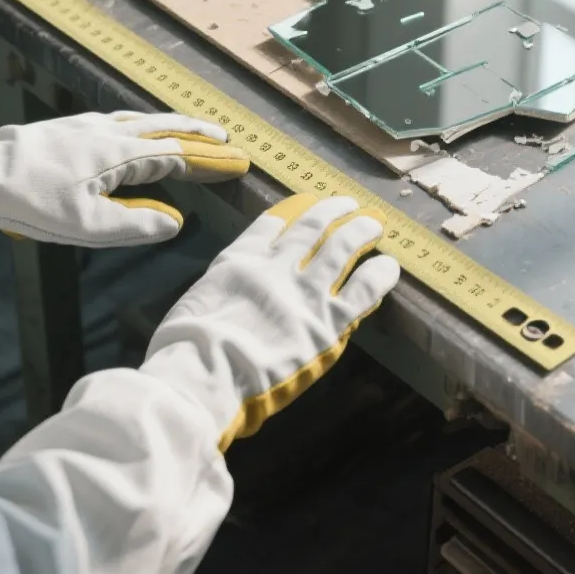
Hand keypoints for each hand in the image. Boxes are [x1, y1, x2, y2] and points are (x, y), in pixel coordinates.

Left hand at [0, 111, 249, 254]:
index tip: (237, 163)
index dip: (208, 161)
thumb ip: (134, 226)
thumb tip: (174, 223)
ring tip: (190, 130)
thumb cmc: (28, 203)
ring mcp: (84, 126)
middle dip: (198, 134)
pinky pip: (117, 121)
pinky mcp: (66, 128)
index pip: (176, 154)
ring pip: (139, 120)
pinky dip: (141, 124)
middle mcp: (105, 132)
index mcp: (116, 154)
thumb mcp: (86, 227)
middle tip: (226, 140)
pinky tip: (134, 131)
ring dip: (170, 125)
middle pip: (163, 128)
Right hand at [139, 195, 400, 450]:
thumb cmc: (184, 351)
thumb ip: (220, 299)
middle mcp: (276, 267)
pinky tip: (390, 266)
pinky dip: (379, 274)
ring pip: (342, 248)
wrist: (204, 371)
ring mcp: (305, 292)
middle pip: (311, 228)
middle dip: (332, 213)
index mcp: (238, 262)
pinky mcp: (329, 321)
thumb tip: (227, 313)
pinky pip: (363, 289)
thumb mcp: (193, 307)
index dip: (291, 211)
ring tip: (373, 223)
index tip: (305, 202)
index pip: (269, 225)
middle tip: (347, 205)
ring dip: (360, 231)